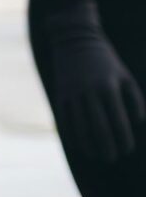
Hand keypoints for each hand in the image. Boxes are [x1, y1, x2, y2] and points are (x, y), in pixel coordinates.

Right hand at [42, 2, 145, 162]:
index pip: (119, 123)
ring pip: (80, 127)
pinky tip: (79, 144)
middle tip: (112, 157)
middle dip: (107, 147)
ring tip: (97, 154)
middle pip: (99, 129)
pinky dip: (72, 135)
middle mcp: (89, 92)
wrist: (74, 39)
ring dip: (89, 145)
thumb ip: (134, 101)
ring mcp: (72, 93)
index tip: (127, 148)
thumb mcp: (125, 77)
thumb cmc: (106, 61)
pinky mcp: (61, 94)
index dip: (124, 140)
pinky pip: (65, 120)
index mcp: (108, 88)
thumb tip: (134, 124)